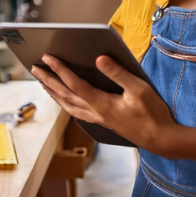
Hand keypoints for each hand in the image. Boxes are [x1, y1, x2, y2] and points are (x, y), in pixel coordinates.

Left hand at [30, 54, 176, 152]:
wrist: (160, 139)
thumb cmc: (152, 113)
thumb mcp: (138, 88)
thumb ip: (118, 73)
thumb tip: (99, 59)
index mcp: (101, 104)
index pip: (74, 84)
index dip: (60, 69)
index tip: (48, 57)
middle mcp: (95, 112)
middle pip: (65, 95)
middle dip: (49, 80)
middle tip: (35, 68)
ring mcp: (97, 119)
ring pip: (68, 105)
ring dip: (54, 93)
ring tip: (43, 82)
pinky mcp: (102, 122)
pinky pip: (76, 111)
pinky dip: (65, 103)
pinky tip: (64, 100)